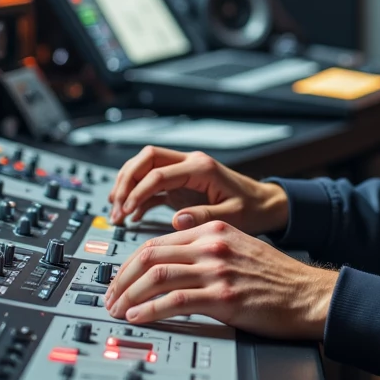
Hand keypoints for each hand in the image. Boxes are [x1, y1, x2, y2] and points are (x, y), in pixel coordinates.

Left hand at [103, 221, 338, 339]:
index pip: (157, 241)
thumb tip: (172, 267)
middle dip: (121, 278)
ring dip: (129, 295)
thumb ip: (208, 250)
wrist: (309, 294)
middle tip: (109, 297)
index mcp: (214, 230)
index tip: (119, 280)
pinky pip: (175, 301)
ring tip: (116, 310)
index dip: (129, 263)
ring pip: (157, 276)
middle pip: (149, 255)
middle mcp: (212, 245)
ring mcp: (217, 270)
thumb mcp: (239, 249)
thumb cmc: (278, 279)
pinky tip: (137, 317)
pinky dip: (149, 309)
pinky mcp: (223, 296)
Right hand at [107, 147, 288, 235]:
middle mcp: (189, 164)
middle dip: (126, 181)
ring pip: (145, 168)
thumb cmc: (252, 209)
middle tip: (115, 206)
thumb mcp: (232, 216)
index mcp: (201, 167)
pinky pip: (152, 185)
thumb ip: (204, 216)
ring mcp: (183, 173)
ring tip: (116, 212)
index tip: (126, 210)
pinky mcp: (181, 185)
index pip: (158, 172)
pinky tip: (132, 216)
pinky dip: (139, 198)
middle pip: (146, 159)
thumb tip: (175, 220)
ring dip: (128, 187)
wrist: (264, 205)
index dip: (138, 191)